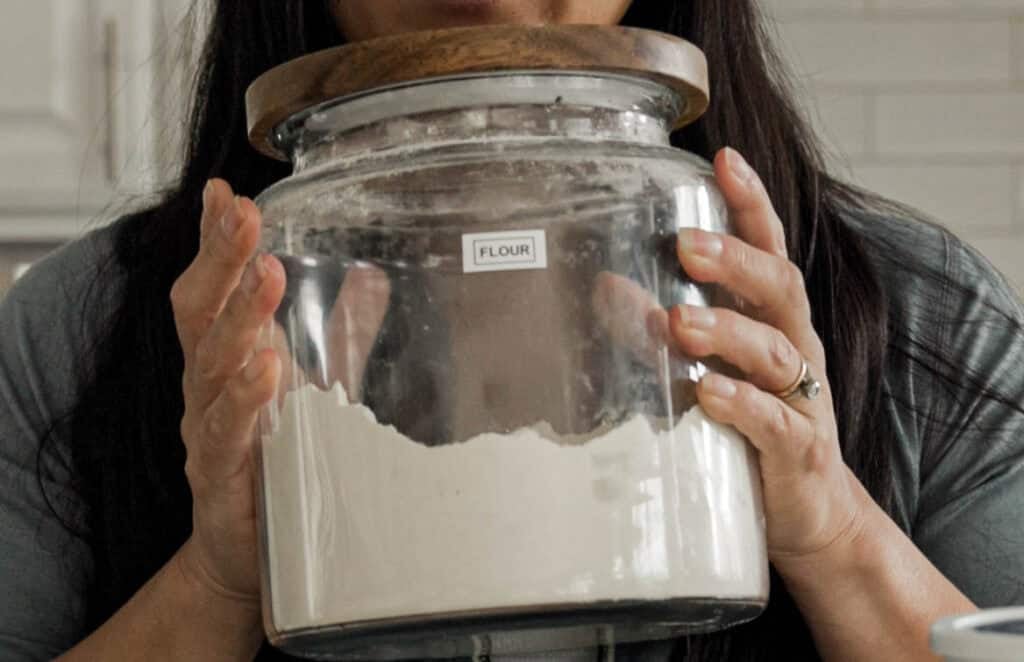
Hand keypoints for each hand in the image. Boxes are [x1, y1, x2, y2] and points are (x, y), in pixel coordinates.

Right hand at [170, 179, 392, 611]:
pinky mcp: (219, 474)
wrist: (245, 550)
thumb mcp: (315, 384)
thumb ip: (339, 332)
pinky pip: (226, 431)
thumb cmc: (274, 458)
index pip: (213, 286)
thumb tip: (371, 276)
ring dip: (239, 316)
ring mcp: (207, 428)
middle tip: (245, 213)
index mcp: (225, 357)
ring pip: (211, 365)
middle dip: (221, 258)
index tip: (225, 192)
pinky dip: (244, 398)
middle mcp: (206, 385)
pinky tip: (264, 369)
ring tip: (264, 274)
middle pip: (201, 311)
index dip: (216, 240)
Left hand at [670, 147, 871, 564]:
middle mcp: (796, 350)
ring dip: (729, 332)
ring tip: (681, 321)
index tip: (723, 159)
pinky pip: (777, 423)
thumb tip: (607, 286)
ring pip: (777, 353)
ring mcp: (804, 401)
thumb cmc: (753, 425)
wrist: (811, 511)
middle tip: (686, 245)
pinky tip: (709, 393)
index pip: (771, 251)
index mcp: (776, 322)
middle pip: (781, 289)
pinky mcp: (800, 451)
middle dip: (736, 261)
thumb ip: (675, 326)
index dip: (752, 205)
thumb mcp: (719, 365)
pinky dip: (743, 405)